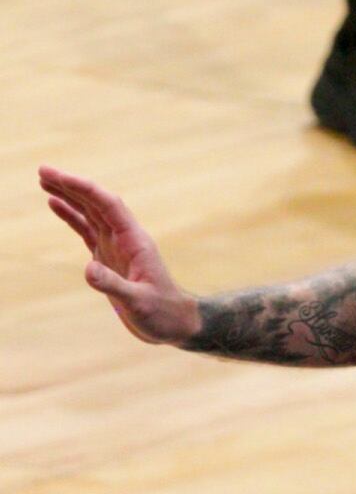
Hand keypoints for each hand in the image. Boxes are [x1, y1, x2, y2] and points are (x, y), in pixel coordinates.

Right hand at [39, 166, 201, 344]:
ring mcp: (116, 246)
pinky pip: (86, 230)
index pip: (108, 205)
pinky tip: (55, 204)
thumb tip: (88, 269)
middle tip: (43, 170)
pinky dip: (71, 216)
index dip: (84, 188)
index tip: (58, 176)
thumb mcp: (138, 302)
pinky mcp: (108, 257)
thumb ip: (113, 285)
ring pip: (90, 213)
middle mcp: (125, 238)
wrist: (174, 323)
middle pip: (96, 203)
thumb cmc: (162, 312)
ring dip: (69, 196)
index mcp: (135, 241)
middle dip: (71, 186)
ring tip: (44, 180)